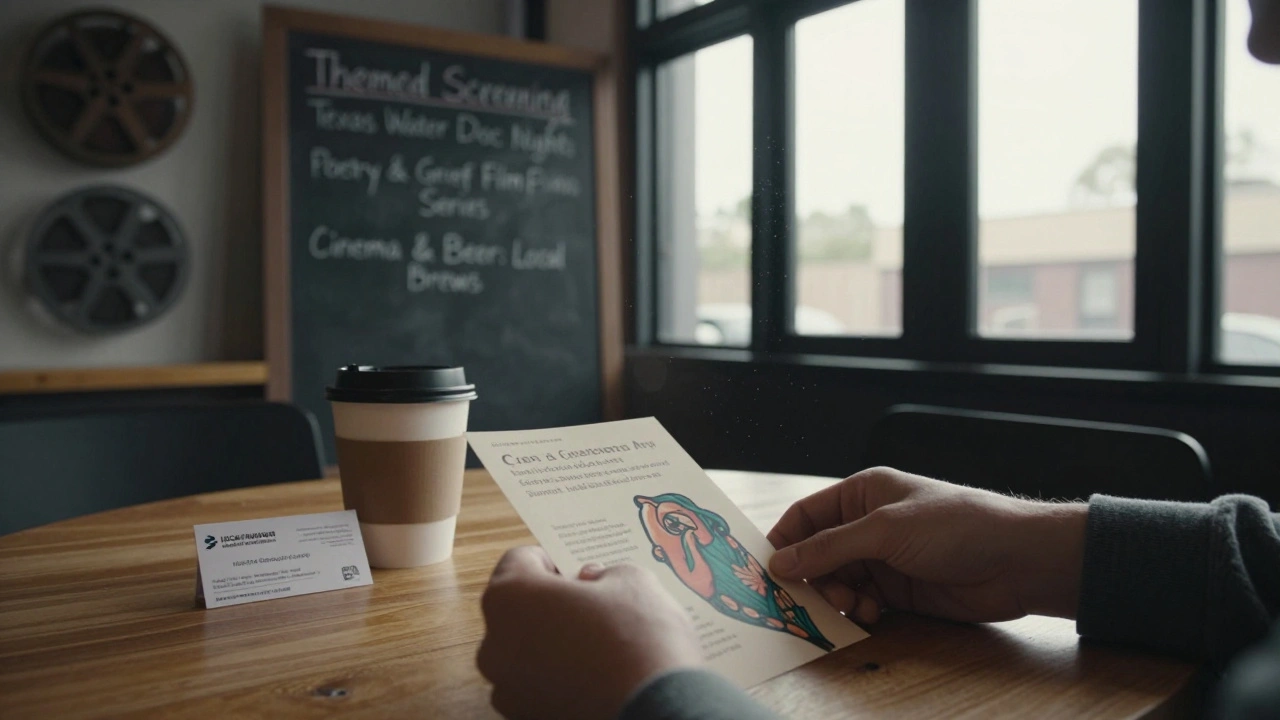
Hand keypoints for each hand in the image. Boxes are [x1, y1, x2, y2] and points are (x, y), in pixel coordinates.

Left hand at [477, 546, 702, 719]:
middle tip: (593, 605)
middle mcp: (495, 643)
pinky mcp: (524, 718)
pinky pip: (537, 686)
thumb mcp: (633, 582)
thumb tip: (592, 581)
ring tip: (599, 645)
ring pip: (526, 651)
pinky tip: (596, 676)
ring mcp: (507, 687)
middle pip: (518, 609)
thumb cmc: (640, 639)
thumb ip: (604, 573)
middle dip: (551, 604)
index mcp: (510, 596)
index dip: (552, 560)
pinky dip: (559, 678)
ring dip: (553, 643)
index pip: (519, 561)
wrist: (658, 711)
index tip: (578, 570)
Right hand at [767, 467, 1087, 624]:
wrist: (1016, 561)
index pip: (806, 516)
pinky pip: (860, 602)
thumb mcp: (885, 531)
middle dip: (811, 577)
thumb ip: (830, 548)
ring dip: (836, 597)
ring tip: (853, 606)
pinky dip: (856, 612)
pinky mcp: (898, 590)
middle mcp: (867, 525)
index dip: (784, 541)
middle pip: (817, 554)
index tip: (767, 570)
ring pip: (836, 581)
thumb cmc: (955, 525)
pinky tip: (869, 615)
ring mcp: (883, 558)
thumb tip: (781, 562)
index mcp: (862, 493)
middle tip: (812, 599)